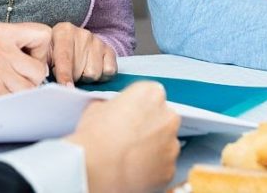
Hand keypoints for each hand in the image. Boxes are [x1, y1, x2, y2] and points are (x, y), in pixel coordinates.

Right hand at [0, 22, 50, 112]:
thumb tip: (49, 61)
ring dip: (19, 94)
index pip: (43, 34)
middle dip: (30, 79)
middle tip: (10, 80)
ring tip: (0, 88)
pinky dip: (10, 105)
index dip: (41, 52)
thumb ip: (17, 46)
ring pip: (30, 89)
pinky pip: (17, 102)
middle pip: (39, 69)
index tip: (28, 61)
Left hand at [49, 23, 116, 85]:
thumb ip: (46, 67)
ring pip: (93, 73)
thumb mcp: (45, 55)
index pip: (65, 58)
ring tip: (79, 70)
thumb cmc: (55, 52)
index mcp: (63, 31)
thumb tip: (54, 87)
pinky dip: (101, 75)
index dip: (65, 76)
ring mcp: (97, 41)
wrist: (72, 42)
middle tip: (68, 73)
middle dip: (73, 78)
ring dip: (86, 77)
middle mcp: (82, 34)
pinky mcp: (109, 50)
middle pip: (79, 70)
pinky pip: (109, 71)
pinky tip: (91, 68)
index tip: (67, 89)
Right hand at [65, 81, 180, 192]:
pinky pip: (163, 167)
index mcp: (151, 94)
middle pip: (163, 118)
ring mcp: (171, 145)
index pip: (151, 94)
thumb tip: (113, 112)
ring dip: (153, 149)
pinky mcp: (170, 170)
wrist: (95, 171)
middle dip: (150, 126)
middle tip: (129, 137)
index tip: (130, 114)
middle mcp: (167, 117)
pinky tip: (133, 171)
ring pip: (165, 144)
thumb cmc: (95, 139)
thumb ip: (113, 106)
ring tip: (129, 157)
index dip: (138, 106)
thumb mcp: (96, 108)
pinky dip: (152, 169)